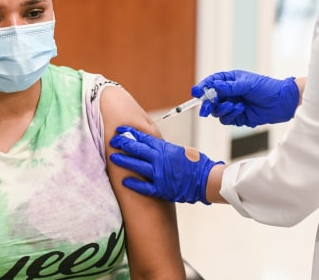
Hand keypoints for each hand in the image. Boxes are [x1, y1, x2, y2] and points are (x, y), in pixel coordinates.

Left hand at [109, 126, 223, 203]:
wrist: (206, 180)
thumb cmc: (194, 164)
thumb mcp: (179, 150)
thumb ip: (163, 148)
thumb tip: (150, 144)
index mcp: (165, 149)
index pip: (143, 138)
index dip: (130, 133)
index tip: (120, 130)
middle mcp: (160, 160)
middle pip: (137, 149)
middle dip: (123, 144)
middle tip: (112, 140)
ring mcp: (160, 174)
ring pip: (137, 166)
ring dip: (124, 161)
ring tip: (113, 158)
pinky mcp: (161, 189)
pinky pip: (144, 187)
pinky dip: (134, 184)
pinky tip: (124, 182)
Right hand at [192, 70, 299, 126]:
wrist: (283, 103)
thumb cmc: (268, 88)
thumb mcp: (247, 84)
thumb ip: (230, 87)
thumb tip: (215, 86)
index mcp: (229, 81)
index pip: (211, 83)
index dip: (202, 88)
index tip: (196, 92)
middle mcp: (228, 93)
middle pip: (210, 99)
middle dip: (207, 104)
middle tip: (205, 109)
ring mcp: (232, 105)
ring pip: (216, 111)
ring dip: (222, 109)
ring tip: (234, 106)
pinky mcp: (237, 117)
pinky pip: (226, 119)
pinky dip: (230, 115)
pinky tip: (240, 110)